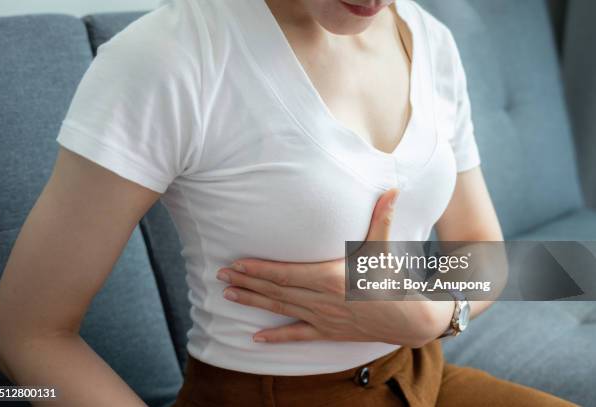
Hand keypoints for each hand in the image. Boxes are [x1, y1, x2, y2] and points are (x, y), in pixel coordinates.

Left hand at [216, 188, 454, 345]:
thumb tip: (392, 188)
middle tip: (220, 275)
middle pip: (276, 290)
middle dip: (246, 282)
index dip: (258, 269)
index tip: (236, 264)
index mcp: (330, 277)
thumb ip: (381, 218)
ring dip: (253, 302)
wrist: (409, 318)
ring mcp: (322, 318)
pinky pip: (297, 336)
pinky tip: (255, 339)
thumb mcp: (383, 248)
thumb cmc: (392, 280)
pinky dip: (276, 338)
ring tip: (228, 295)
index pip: (285, 273)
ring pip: (280, 309)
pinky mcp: (327, 332)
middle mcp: (321, 299)